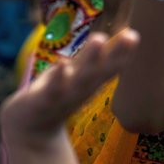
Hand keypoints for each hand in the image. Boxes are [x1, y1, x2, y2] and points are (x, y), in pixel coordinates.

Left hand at [0, 30, 138, 144]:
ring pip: (79, 78)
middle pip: (100, 70)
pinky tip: (63, 64)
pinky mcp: (42, 101)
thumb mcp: (72, 77)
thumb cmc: (53, 98)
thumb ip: (87, 60)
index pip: (109, 66)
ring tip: (100, 39)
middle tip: (132, 35)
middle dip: (116, 53)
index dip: (123, 52)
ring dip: (90, 60)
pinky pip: (52, 90)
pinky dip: (58, 79)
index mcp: (88, 82)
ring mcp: (62, 95)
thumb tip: (109, 38)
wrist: (27, 129)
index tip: (136, 34)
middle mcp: (80, 89)